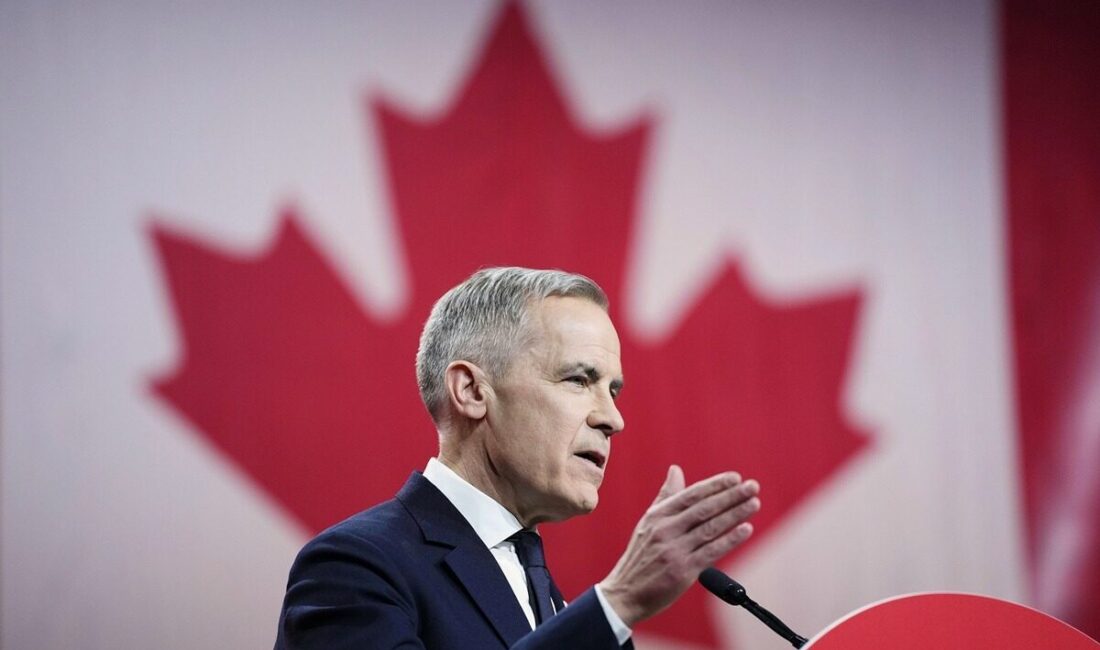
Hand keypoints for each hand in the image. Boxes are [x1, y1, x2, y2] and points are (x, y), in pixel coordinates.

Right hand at [598, 465, 759, 626]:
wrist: (625, 593)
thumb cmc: (641, 556)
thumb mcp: (647, 522)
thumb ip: (665, 496)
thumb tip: (676, 469)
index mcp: (657, 516)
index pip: (690, 495)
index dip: (715, 485)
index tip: (735, 477)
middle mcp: (665, 530)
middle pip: (704, 509)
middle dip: (731, 496)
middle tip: (752, 486)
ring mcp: (674, 550)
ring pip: (711, 528)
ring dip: (735, 514)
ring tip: (753, 503)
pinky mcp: (683, 571)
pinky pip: (711, 551)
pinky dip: (730, 539)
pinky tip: (746, 529)